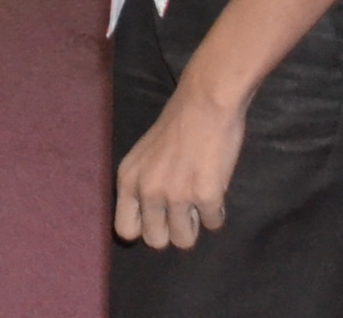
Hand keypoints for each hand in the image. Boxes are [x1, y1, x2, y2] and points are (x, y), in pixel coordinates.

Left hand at [112, 81, 245, 250]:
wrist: (205, 102)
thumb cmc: (177, 124)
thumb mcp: (144, 156)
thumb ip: (143, 185)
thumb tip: (152, 219)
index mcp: (128, 180)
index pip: (125, 230)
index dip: (144, 228)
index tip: (159, 218)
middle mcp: (148, 191)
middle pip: (156, 241)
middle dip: (172, 230)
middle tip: (184, 210)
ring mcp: (176, 195)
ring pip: (184, 240)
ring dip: (195, 224)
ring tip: (200, 201)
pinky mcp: (206, 196)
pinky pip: (213, 224)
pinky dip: (217, 213)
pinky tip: (216, 190)